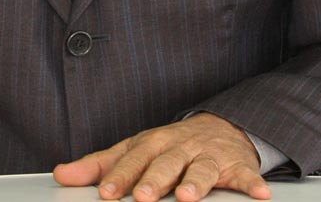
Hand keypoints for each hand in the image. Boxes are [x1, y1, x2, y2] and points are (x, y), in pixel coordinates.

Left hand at [53, 112, 271, 201]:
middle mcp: (180, 148)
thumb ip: (99, 166)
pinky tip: (259, 194)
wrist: (220, 127)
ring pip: (202, 169)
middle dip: (154, 179)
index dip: (120, 176)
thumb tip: (62, 175)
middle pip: (166, 163)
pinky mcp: (236, 165)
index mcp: (152, 144)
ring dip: (195, 183)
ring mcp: (209, 155)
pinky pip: (246, 175)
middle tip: (144, 197)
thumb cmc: (170, 147)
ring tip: (188, 197)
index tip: (107, 193)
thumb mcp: (134, 151)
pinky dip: (252, 183)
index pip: (133, 159)